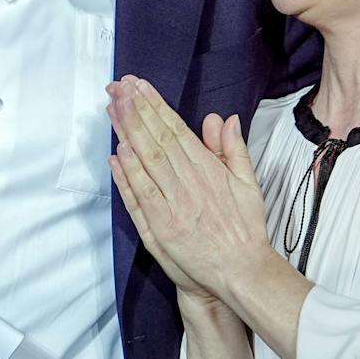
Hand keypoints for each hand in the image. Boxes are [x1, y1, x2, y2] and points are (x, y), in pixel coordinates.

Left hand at [106, 75, 272, 305]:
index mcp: (208, 169)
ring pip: (145, 162)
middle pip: (156, 140)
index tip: (139, 86)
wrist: (242, 272)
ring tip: (112, 108)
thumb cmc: (245, 229)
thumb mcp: (248, 183)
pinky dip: (127, 175)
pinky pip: (140, 197)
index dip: (155, 106)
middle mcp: (188, 184)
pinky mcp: (161, 229)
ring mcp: (172, 206)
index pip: (176, 130)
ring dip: (127, 133)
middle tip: (118, 86)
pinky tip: (116, 154)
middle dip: (135, 111)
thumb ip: (233, 149)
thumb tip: (224, 119)